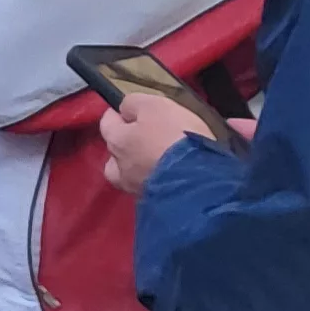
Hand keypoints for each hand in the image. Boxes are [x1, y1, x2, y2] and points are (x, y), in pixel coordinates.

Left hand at [100, 96, 249, 193]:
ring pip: (130, 176)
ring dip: (140, 168)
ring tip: (159, 161)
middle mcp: (120, 169)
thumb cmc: (175, 138)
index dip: (119, 115)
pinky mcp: (158, 205)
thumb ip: (134, 104)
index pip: (107, 123)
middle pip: (115, 154)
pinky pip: (154, 190)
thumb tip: (125, 110)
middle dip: (126, 144)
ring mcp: (138, 190)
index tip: (130, 112)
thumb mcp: (155, 106)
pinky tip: (174, 177)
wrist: (202, 184)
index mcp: (117, 142)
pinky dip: (160, 182)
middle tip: (146, 138)